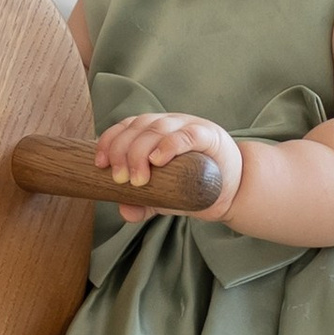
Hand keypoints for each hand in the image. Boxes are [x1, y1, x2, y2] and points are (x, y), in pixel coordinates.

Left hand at [95, 112, 243, 224]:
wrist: (233, 190)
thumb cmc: (195, 187)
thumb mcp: (165, 196)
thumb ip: (144, 202)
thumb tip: (124, 211)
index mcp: (154, 131)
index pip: (126, 127)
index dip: (109, 141)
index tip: (100, 164)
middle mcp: (169, 123)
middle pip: (138, 127)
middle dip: (123, 151)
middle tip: (121, 179)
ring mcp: (189, 126)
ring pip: (158, 128)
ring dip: (142, 151)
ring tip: (138, 179)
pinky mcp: (209, 136)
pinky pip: (187, 134)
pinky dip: (170, 144)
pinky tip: (158, 159)